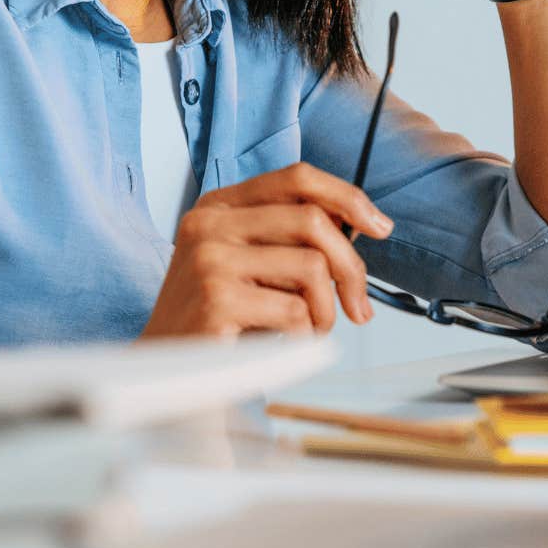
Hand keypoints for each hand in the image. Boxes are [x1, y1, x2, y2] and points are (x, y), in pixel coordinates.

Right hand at [138, 162, 393, 338]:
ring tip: (310, 330)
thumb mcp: (252, 264)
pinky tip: (284, 345)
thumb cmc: (222, 319)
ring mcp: (209, 258)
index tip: (380, 227)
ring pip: (311, 267)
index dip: (347, 197)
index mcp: (219, 205)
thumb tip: (360, 222)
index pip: (296, 177)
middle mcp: (209, 223)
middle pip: (313, 221)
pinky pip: (295, 310)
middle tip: (360, 308)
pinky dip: (304, 335)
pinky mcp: (216, 299)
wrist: (167, 370)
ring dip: (325, 310)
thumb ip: (291, 237)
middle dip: (351, 268)